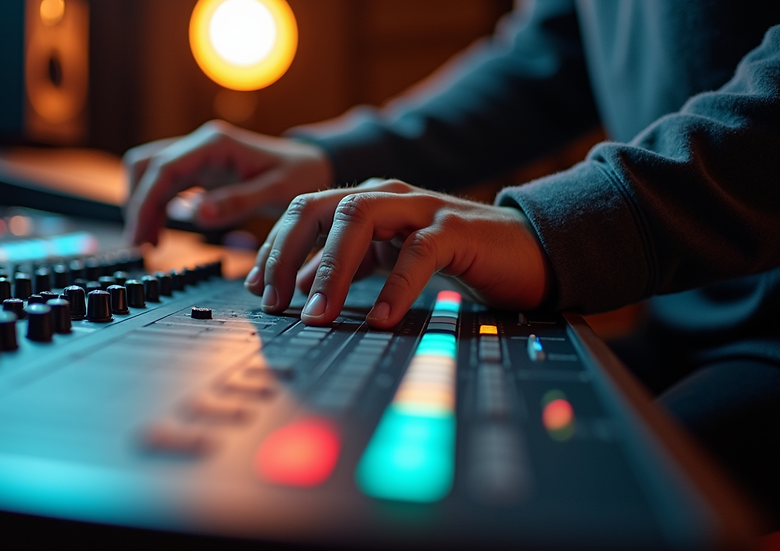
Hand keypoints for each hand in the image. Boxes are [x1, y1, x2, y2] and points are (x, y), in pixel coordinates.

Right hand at [122, 120, 333, 246]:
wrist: (312, 165)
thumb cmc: (300, 175)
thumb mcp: (277, 192)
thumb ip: (239, 202)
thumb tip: (198, 215)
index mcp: (216, 143)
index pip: (165, 168)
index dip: (146, 202)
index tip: (141, 234)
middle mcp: (201, 144)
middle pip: (146, 166)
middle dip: (137, 204)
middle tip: (140, 244)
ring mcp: (197, 155)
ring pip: (150, 172)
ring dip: (142, 205)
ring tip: (148, 242)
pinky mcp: (199, 170)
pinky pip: (164, 184)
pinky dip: (155, 206)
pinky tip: (159, 233)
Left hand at [243, 179, 552, 328]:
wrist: (523, 250)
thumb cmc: (453, 253)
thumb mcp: (387, 258)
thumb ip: (344, 264)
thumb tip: (296, 285)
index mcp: (368, 200)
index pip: (304, 210)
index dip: (275, 248)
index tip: (256, 289)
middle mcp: (388, 195)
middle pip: (320, 207)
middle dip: (288, 254)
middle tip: (274, 302)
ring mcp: (422, 208)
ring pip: (359, 218)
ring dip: (330, 269)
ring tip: (317, 314)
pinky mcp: (457, 229)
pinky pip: (418, 252)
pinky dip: (394, 286)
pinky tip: (379, 318)